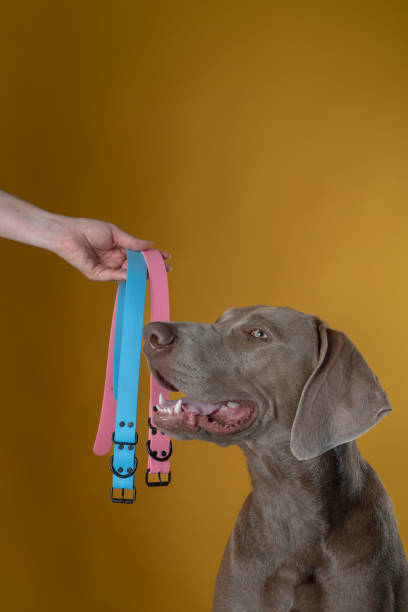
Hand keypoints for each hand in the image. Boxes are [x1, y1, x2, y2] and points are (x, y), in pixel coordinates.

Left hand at [55, 217, 170, 280]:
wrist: (69, 233)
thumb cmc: (89, 229)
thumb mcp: (115, 233)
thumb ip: (132, 242)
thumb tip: (150, 244)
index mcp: (119, 250)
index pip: (139, 255)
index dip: (152, 257)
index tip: (166, 257)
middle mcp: (114, 261)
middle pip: (136, 267)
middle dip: (150, 268)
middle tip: (165, 269)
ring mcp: (107, 269)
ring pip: (127, 273)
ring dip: (141, 273)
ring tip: (155, 271)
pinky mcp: (98, 274)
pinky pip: (114, 276)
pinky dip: (126, 276)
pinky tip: (137, 274)